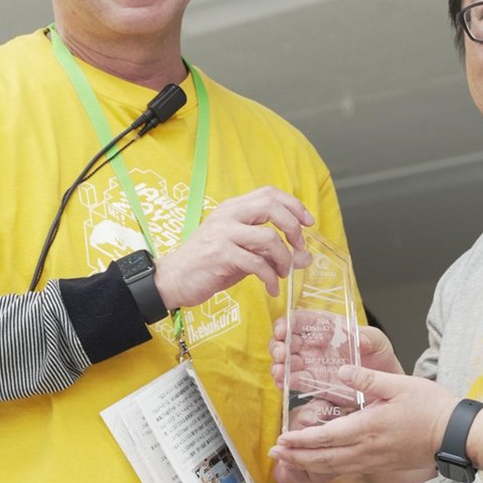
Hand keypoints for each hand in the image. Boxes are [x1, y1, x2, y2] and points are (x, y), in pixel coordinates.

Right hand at [154, 187, 312, 306]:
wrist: (173, 280)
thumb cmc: (209, 265)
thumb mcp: (244, 254)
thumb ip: (272, 252)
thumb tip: (306, 257)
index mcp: (233, 209)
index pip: (269, 193)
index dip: (294, 205)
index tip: (309, 223)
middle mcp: (228, 215)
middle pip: (271, 207)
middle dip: (293, 227)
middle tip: (300, 248)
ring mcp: (223, 234)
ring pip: (268, 237)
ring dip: (284, 259)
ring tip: (283, 274)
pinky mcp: (220, 254)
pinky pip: (257, 263)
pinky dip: (271, 278)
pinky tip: (272, 288)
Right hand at [269, 319, 404, 393]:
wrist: (382, 384)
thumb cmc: (379, 356)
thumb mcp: (378, 342)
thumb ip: (369, 337)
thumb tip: (359, 338)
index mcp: (326, 327)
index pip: (301, 320)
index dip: (287, 322)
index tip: (283, 329)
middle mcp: (314, 344)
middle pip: (286, 340)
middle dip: (278, 345)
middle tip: (281, 353)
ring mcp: (310, 364)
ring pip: (286, 361)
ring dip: (278, 365)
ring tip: (280, 371)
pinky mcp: (312, 383)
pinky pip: (293, 381)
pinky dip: (284, 382)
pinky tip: (283, 383)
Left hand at [270, 366, 456, 478]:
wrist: (455, 436)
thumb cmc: (430, 407)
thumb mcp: (399, 385)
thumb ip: (367, 379)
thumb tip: (340, 371)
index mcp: (367, 427)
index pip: (325, 437)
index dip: (300, 441)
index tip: (281, 440)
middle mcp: (366, 448)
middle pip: (323, 458)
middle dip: (296, 458)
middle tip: (274, 455)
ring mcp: (373, 460)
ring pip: (333, 467)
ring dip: (308, 465)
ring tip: (288, 461)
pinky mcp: (381, 464)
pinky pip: (347, 468)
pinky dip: (327, 467)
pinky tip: (319, 463)